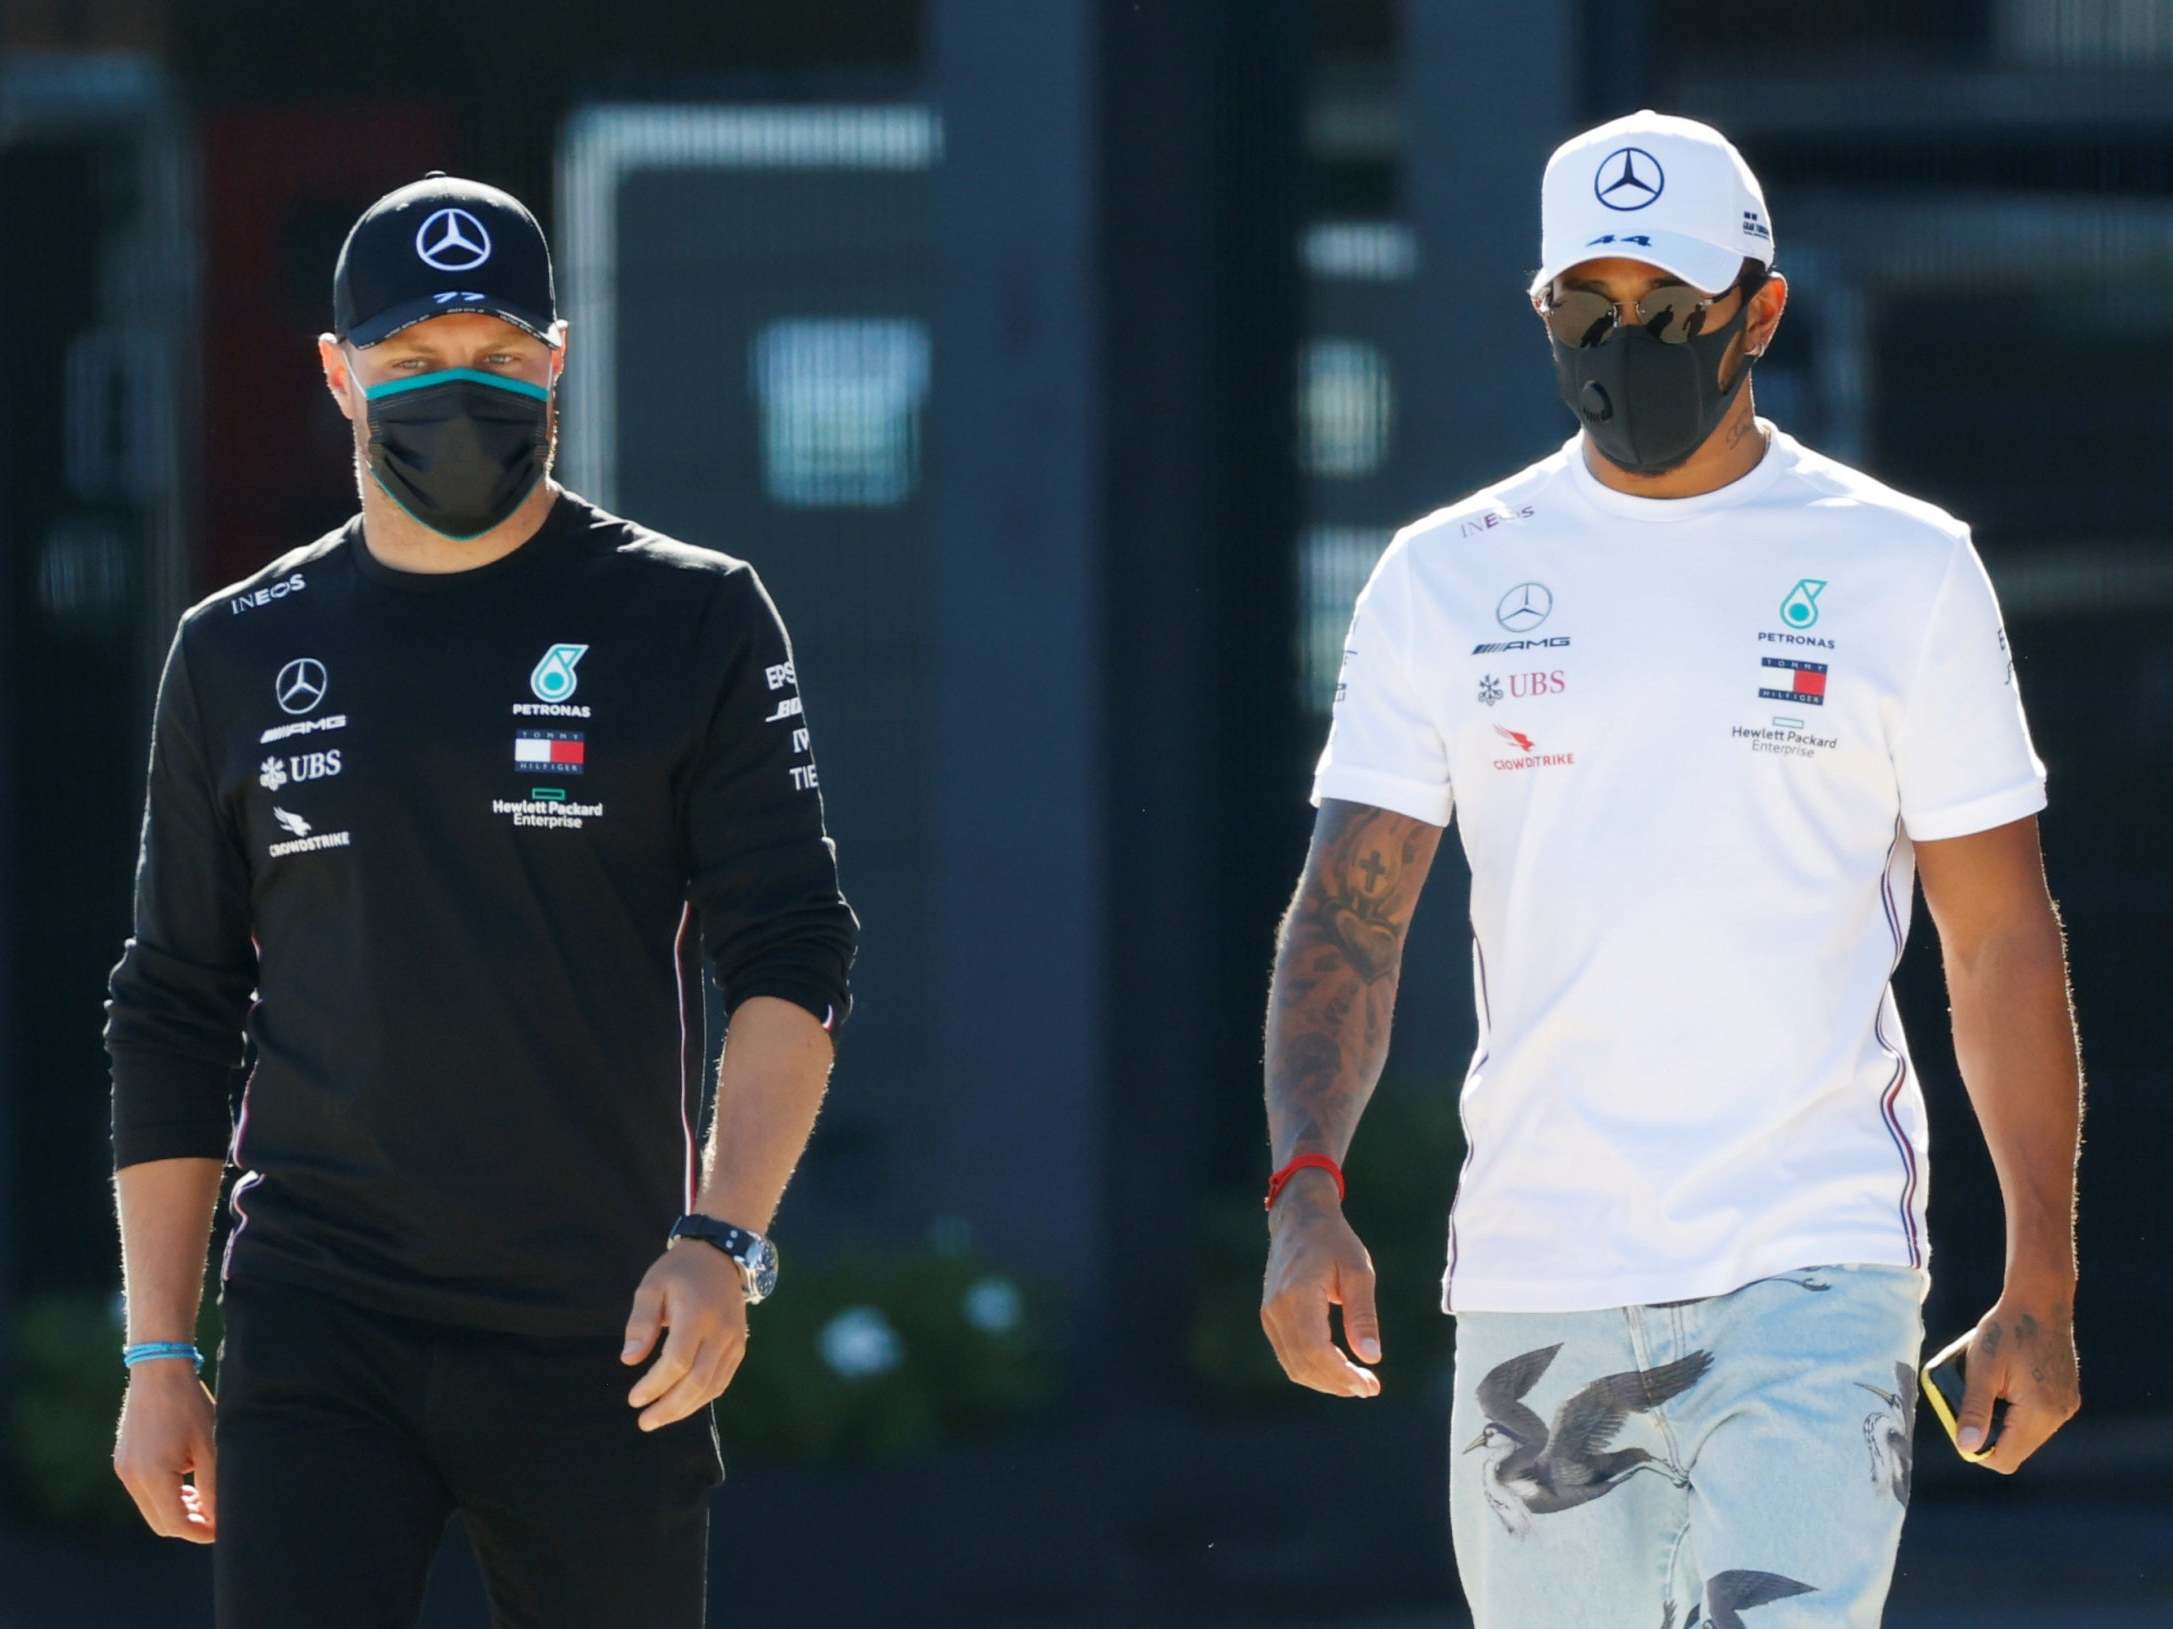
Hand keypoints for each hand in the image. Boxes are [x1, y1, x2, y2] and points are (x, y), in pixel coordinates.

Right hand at [113, 1361, 217, 1542]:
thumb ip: (213, 1486)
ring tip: (205, 1499)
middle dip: (190, 1525)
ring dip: (177, 1511)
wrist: (159, 1371)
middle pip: (161, 1523)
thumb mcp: (210, 1446)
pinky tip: (186, 1483)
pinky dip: (165, 1495)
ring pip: (151, 1509)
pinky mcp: (123, 1461)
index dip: (201, 1532)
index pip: (176, 1524)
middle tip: (216, 1517)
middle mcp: (132, 1477)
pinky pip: (143, 1492)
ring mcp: (124, 1469)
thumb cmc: (190, 1405)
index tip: (223, 1529)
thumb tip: (220, 1518)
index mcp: (152, 1476)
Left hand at [621, 1240, 749, 1431]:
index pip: (677, 1361)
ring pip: (711, 1385)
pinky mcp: (739, 1347)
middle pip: (697, 1381)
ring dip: (685, 1408)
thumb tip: (629, 1361)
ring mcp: (734, 1341)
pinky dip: (702, 1398)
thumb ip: (640, 1323)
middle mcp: (720, 1332)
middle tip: (644, 1422)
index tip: (634, 1399)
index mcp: (696, 1315)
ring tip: (659, 1419)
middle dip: (669, 1407)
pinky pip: (723, 1380)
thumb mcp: (651, 1287)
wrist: (721, 1255)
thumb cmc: (679, 1271)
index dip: (655, 1385)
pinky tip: (683, 1405)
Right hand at [1259, 1168, 1381, 1397]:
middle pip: (1304, 1364)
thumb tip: (1372, 1357)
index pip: (1317, 1351)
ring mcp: (1269, 1314)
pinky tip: (1337, 1369)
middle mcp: (1277, 1309)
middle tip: (1369, 1388)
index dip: (1343, 1375)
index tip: (1371, 1386)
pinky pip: (1288, 1354)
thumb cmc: (1334, 1241)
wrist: (1300, 1218)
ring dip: (1325, 1381)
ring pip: (1294, 1365)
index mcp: (1298, 1295)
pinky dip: (1312, 1369)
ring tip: (1356, 1382)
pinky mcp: (1270, 1316)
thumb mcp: (1358, 1271)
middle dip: (1337, 1383)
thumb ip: (1363, 1315)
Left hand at [1956, 1280, 2079, 1473]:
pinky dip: (2018, 1408)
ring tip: (1988, 1387)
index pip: (2006, 1458)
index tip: (1961, 1423)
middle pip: (2017, 1447)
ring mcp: (2066, 1405)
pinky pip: (2038, 1416)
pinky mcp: (2066, 1395)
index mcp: (2040, 1412)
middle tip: (1970, 1400)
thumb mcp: (1981, 1369)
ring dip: (2004, 1419)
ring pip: (2027, 1433)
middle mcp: (2059, 1415)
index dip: (1978, 1450)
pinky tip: (2006, 1382)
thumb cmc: (2007, 1330)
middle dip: (1990, 1432)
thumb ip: (1974, 1409)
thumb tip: (1966, 1447)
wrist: (2040, 1300)